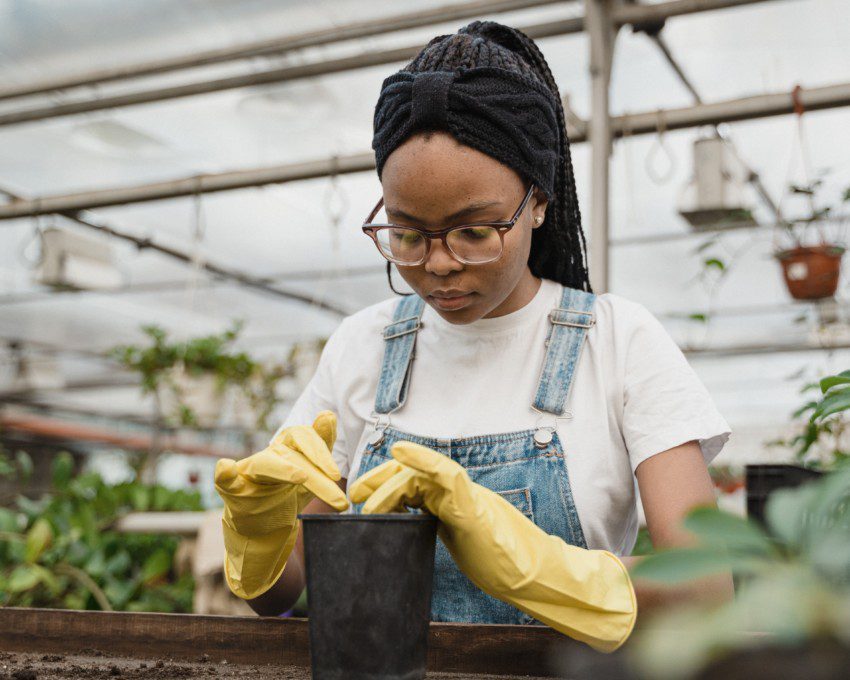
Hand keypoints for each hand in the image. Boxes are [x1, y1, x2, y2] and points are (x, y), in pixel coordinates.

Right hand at [214, 411, 348, 598]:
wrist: (263, 528)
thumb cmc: (288, 495)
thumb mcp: (312, 473)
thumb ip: (321, 446)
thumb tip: (328, 414)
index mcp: (288, 450)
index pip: (304, 438)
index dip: (320, 448)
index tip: (335, 473)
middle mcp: (269, 456)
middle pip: (292, 454)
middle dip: (316, 470)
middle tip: (336, 491)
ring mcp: (248, 473)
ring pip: (265, 465)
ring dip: (284, 470)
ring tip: (301, 477)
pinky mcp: (232, 490)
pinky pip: (225, 480)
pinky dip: (224, 473)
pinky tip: (224, 468)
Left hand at [349, 441, 635, 652]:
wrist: (530, 576)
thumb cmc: (498, 561)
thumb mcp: (458, 540)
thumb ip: (438, 525)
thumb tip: (406, 528)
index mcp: (451, 501)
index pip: (413, 483)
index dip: (385, 484)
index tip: (360, 496)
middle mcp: (457, 493)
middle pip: (412, 474)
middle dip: (380, 480)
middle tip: (354, 493)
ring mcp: (466, 497)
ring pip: (422, 475)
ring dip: (390, 483)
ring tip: (366, 500)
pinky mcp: (473, 508)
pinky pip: (448, 475)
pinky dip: (424, 460)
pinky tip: (402, 452)